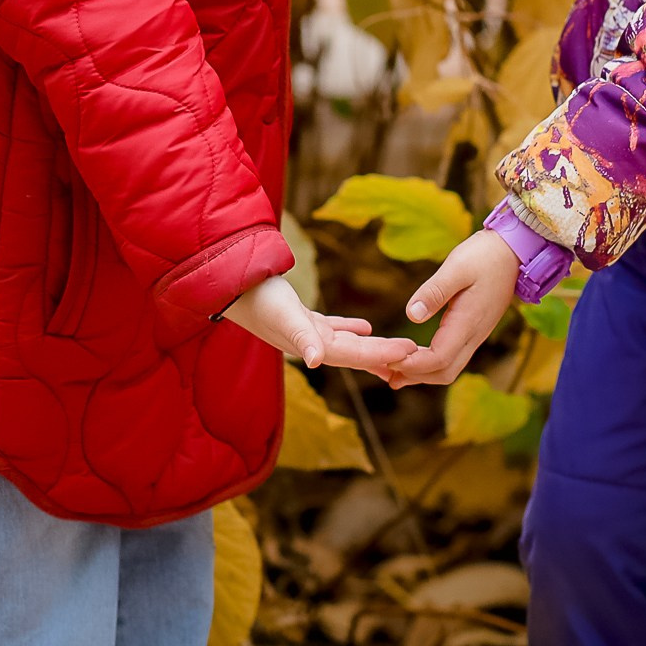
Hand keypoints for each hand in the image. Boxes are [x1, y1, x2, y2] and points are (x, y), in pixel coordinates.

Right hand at [223, 275, 419, 372]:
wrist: (228, 283)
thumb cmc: (257, 297)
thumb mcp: (282, 313)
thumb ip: (301, 337)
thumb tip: (316, 362)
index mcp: (312, 345)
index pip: (355, 354)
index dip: (384, 353)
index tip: (412, 352)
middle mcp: (312, 344)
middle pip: (356, 353)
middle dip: (385, 356)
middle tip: (417, 357)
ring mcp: (306, 332)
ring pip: (348, 344)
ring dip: (373, 350)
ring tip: (398, 355)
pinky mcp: (301, 318)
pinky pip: (334, 328)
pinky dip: (351, 329)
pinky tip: (365, 327)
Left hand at [381, 229, 519, 387]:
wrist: (513, 252)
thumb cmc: (484, 256)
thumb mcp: (456, 267)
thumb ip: (434, 292)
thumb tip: (412, 315)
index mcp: (468, 322)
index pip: (439, 358)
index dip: (413, 365)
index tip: (388, 359)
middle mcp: (473, 335)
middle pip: (444, 372)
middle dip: (415, 376)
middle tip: (385, 370)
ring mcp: (475, 335)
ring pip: (449, 368)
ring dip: (422, 373)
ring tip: (393, 368)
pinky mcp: (473, 330)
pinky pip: (452, 357)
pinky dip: (431, 363)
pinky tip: (414, 354)